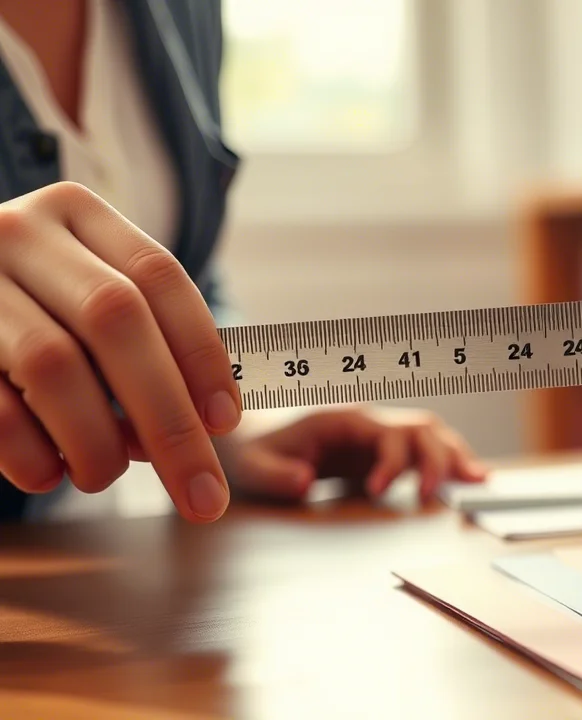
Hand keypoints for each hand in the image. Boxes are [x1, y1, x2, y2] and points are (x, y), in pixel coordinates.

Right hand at [0, 183, 239, 521]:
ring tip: (104, 476)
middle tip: (201, 494)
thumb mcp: (86, 299)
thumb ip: (143, 343)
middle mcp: (18, 233)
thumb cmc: (34, 316)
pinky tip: (50, 475)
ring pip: (53, 364)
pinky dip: (32, 453)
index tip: (226, 421)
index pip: (159, 276)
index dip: (200, 353)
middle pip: (116, 321)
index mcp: (76, 213)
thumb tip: (198, 424)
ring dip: (97, 441)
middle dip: (169, 418)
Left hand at [223, 408, 486, 504]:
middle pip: (422, 429)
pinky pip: (427, 450)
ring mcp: (381, 435)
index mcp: (345, 420)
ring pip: (432, 435)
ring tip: (477, 482)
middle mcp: (371, 422)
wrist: (252, 438)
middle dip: (436, 460)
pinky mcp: (384, 451)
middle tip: (432, 497)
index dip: (391, 463)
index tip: (378, 493)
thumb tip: (306, 481)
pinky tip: (471, 478)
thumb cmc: (253, 450)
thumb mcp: (252, 465)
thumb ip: (274, 474)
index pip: (386, 434)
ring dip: (455, 456)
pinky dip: (451, 461)